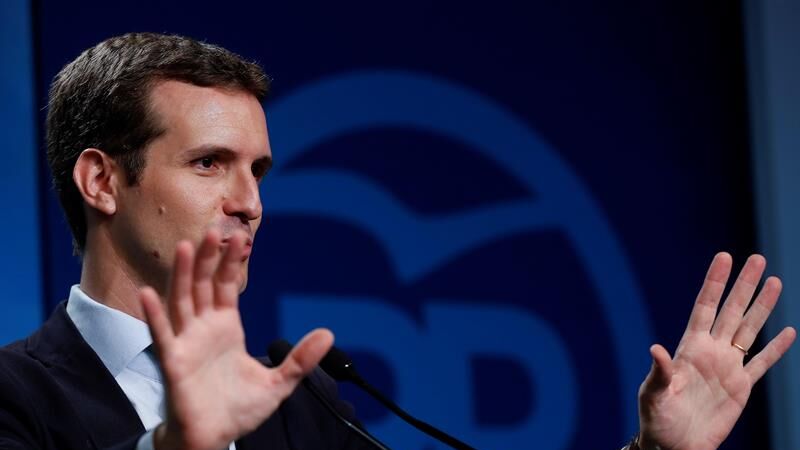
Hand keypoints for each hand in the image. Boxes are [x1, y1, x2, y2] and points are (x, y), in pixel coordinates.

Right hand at [140, 229, 333, 449]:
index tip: (241, 238)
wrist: (214, 438)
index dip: (233, 263)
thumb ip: (300, 358)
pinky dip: (153, 314)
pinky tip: (147, 293)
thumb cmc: (239, 409)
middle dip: (210, 259)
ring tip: (186, 247)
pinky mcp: (174, 362)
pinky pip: (162, 335)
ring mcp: (188, 342)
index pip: (229, 287)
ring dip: (183, 275)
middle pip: (205, 286)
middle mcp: (205, 329)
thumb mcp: (279, 382)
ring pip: (183, 301)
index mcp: (228, 328)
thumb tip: (329, 334)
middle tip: (214, 230)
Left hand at [636, 253, 794, 449]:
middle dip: (745, 285)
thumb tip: (655, 349)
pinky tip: (788, 331)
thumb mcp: (652, 394)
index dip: (715, 282)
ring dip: (763, 307)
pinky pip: (762, 363)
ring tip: (776, 281)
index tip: (724, 257)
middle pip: (732, 311)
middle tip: (758, 259)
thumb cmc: (657, 418)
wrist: (673, 445)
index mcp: (689, 347)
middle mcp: (711, 351)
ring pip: (750, 330)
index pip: (705, 307)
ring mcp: (728, 367)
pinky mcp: (741, 387)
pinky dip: (776, 348)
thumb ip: (659, 372)